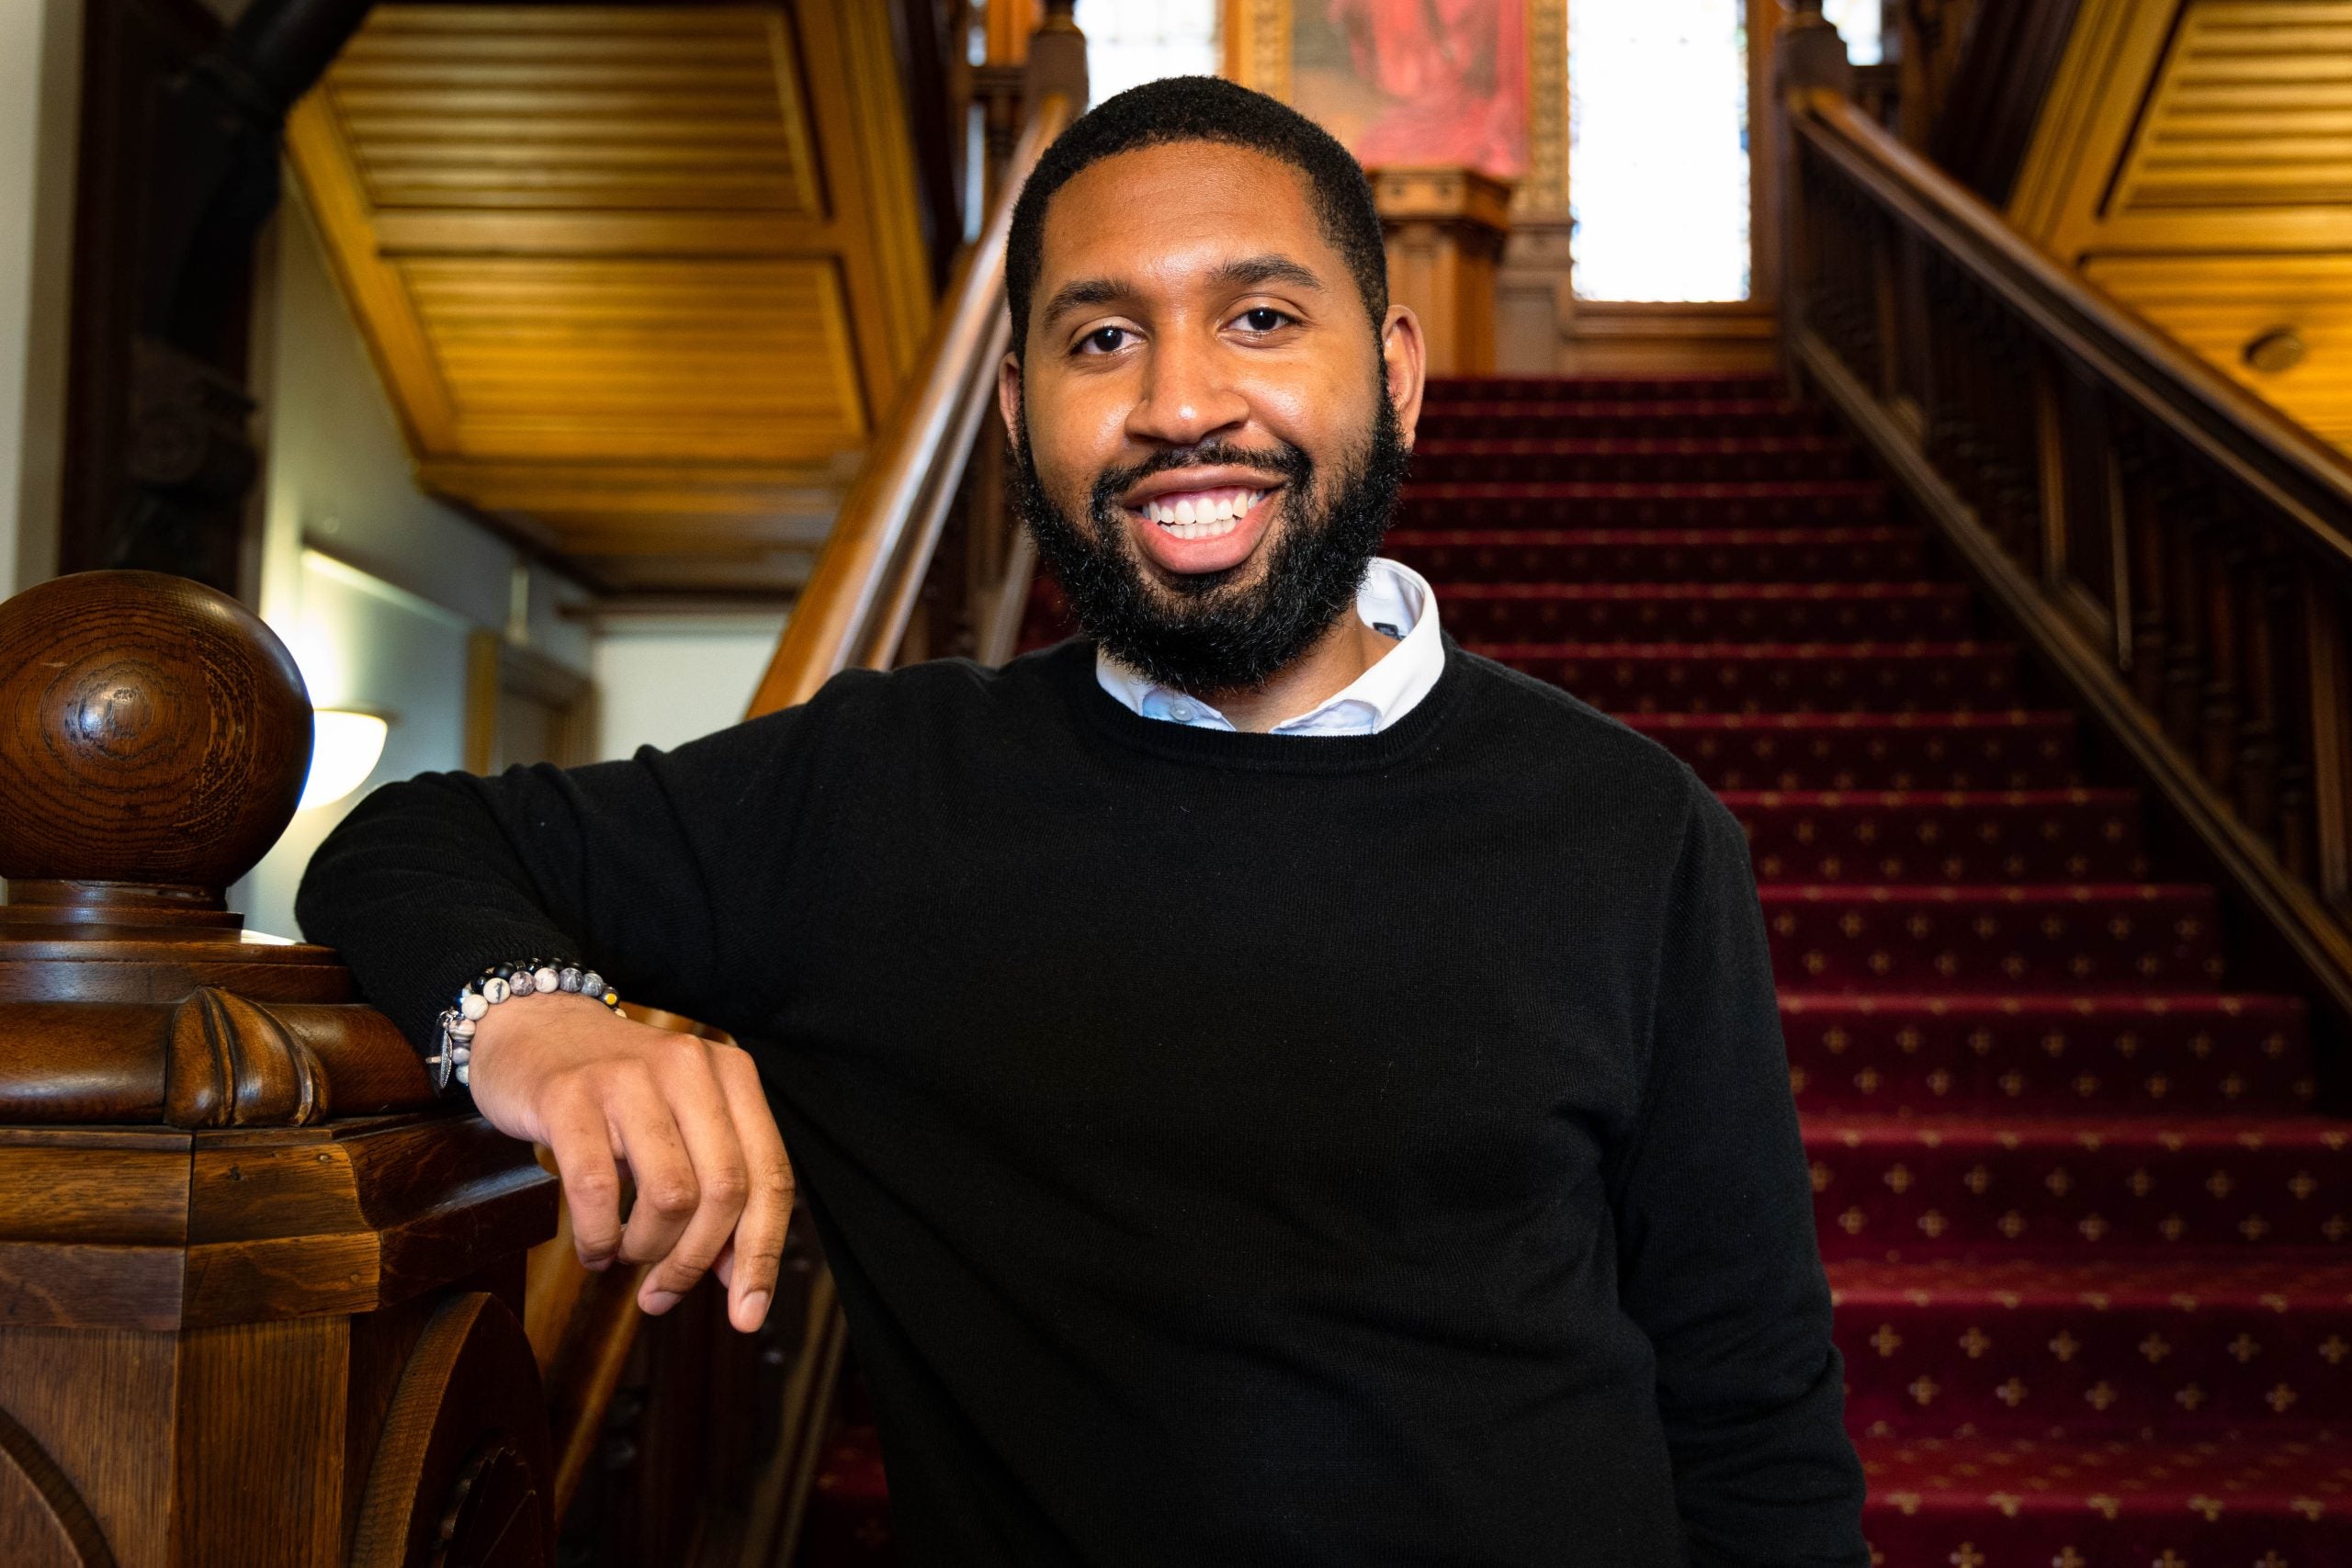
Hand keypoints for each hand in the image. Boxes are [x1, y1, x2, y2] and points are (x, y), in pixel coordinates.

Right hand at [466, 991, 791, 1331]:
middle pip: (725, 1191)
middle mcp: (691, 1068)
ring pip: (671, 1196)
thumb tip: (742, 1280)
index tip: (747, 1315)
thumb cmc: (616, 1095)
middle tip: (662, 1294)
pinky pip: (596, 1190)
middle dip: (697, 1261)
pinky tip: (593, 1250)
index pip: (771, 1176)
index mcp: (733, 1075)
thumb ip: (719, 1191)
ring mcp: (630, 1077)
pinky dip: (597, 1239)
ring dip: (647, 1250)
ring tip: (625, 1254)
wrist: (532, 1027)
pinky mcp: (570, 1095)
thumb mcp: (682, 1128)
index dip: (763, 1254)